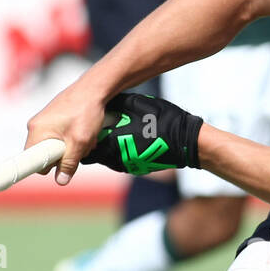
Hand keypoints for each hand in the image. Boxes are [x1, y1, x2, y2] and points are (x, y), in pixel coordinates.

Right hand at [25, 83, 107, 184]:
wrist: (94, 89)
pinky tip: (83, 133)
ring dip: (71, 148)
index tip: (57, 166)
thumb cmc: (86, 111)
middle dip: (63, 157)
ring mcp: (44, 123)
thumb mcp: (80, 142)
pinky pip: (59, 139)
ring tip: (84, 138)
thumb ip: (69, 163)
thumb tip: (61, 181)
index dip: (45, 167)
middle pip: (45, 156)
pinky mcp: (53, 121)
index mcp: (37, 131)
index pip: (32, 161)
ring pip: (55, 148)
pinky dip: (72, 140)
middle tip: (79, 148)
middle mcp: (36, 126)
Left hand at [85, 92, 202, 175]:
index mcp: (114, 141)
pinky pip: (121, 161)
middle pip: (96, 154)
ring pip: (108, 159)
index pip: (88, 146)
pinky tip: (129, 141)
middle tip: (99, 129)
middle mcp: (117, 158)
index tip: (86, 126)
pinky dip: (120, 153)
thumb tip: (104, 102)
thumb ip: (117, 105)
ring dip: (108, 148)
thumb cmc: (162, 120)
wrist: (185, 142)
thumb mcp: (136, 104)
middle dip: (95, 143)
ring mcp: (128, 166)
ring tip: (116, 134)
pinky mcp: (137, 169)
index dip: (84, 137)